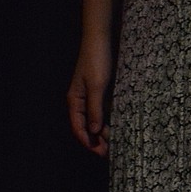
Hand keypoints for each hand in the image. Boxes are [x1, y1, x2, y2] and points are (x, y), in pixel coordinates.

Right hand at [67, 37, 111, 156]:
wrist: (100, 38)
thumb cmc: (97, 60)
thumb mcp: (97, 86)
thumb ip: (95, 108)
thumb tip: (93, 130)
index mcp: (75, 100)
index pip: (78, 128)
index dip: (88, 142)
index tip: (100, 153)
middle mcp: (80, 100)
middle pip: (86, 125)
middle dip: (96, 139)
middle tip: (109, 152)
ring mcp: (89, 94)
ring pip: (94, 118)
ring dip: (102, 130)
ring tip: (114, 142)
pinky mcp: (99, 88)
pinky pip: (101, 108)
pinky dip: (107, 118)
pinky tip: (116, 124)